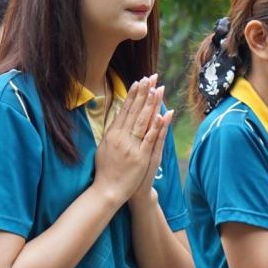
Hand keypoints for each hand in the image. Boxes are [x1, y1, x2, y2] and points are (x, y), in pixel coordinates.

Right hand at [93, 76, 167, 206]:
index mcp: (112, 134)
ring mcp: (131, 147)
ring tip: (157, 89)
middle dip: (143, 93)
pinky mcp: (141, 157)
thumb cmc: (106, 170)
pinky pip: (150, 139)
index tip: (139, 81)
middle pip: (134, 111)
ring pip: (143, 121)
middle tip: (150, 77)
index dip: (132, 95)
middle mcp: (121, 137)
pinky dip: (157, 126)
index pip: (124, 109)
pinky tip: (163, 114)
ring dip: (151, 104)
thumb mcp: (104, 147)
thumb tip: (118, 115)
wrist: (107, 190)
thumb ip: (112, 131)